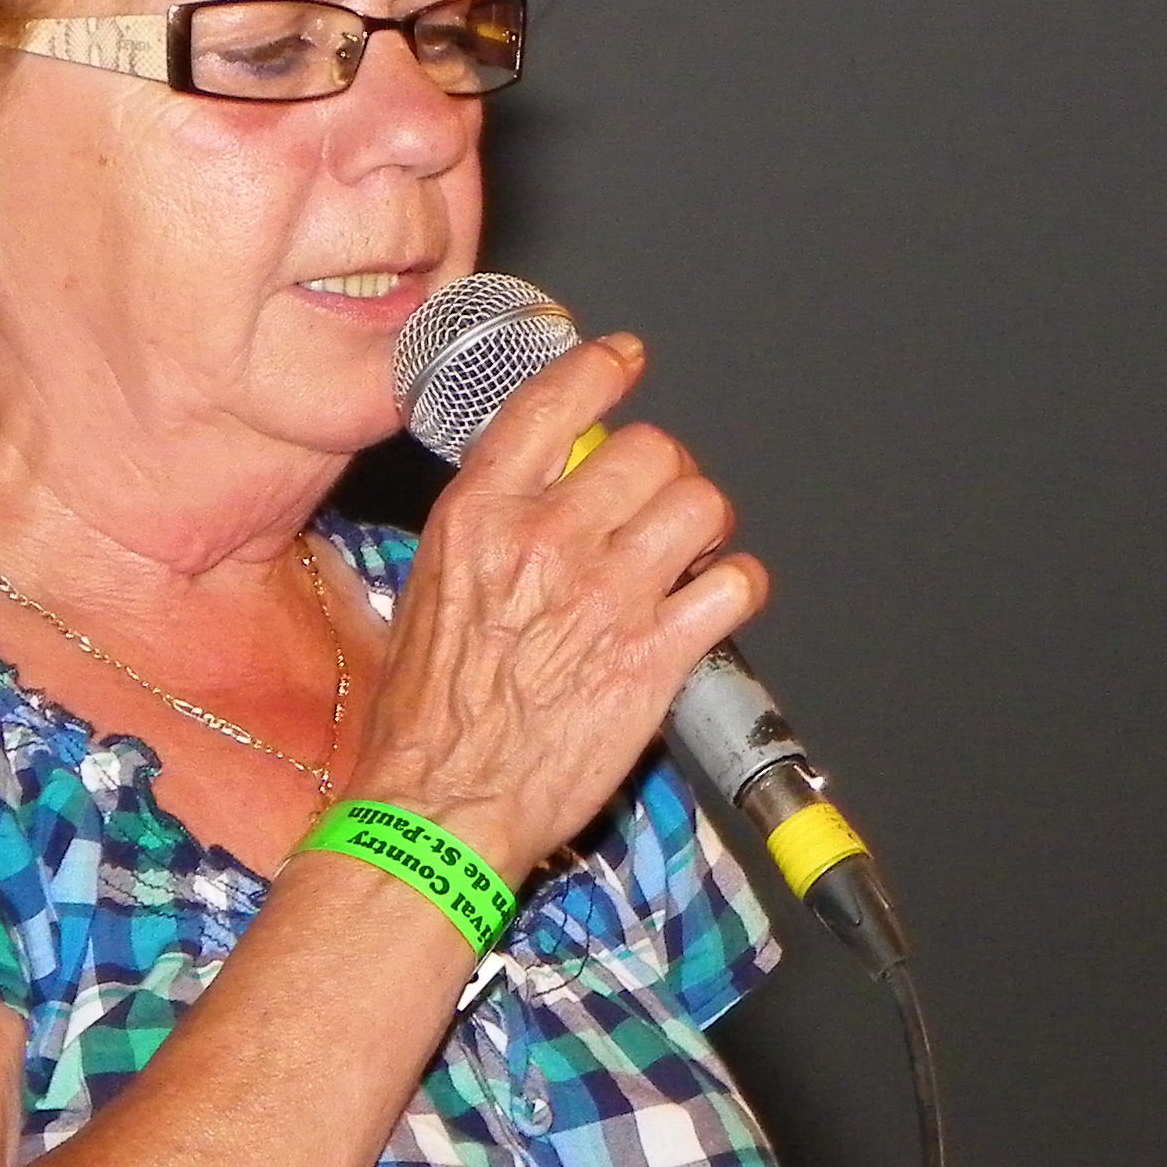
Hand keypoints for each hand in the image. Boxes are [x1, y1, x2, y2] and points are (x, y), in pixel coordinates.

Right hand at [358, 334, 767, 882]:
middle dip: (665, 472)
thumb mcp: (431, 591)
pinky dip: (738, 587)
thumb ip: (490, 529)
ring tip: (689, 553)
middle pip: (649, 450)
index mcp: (480, 518)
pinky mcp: (654, 655)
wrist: (439, 806)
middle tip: (658, 505)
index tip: (625, 360)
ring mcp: (605, 596)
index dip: (601, 369)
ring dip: (706, 526)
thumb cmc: (428, 720)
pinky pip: (734, 585)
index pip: (552, 405)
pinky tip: (716, 602)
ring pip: (701, 505)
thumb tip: (536, 492)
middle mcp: (547, 542)